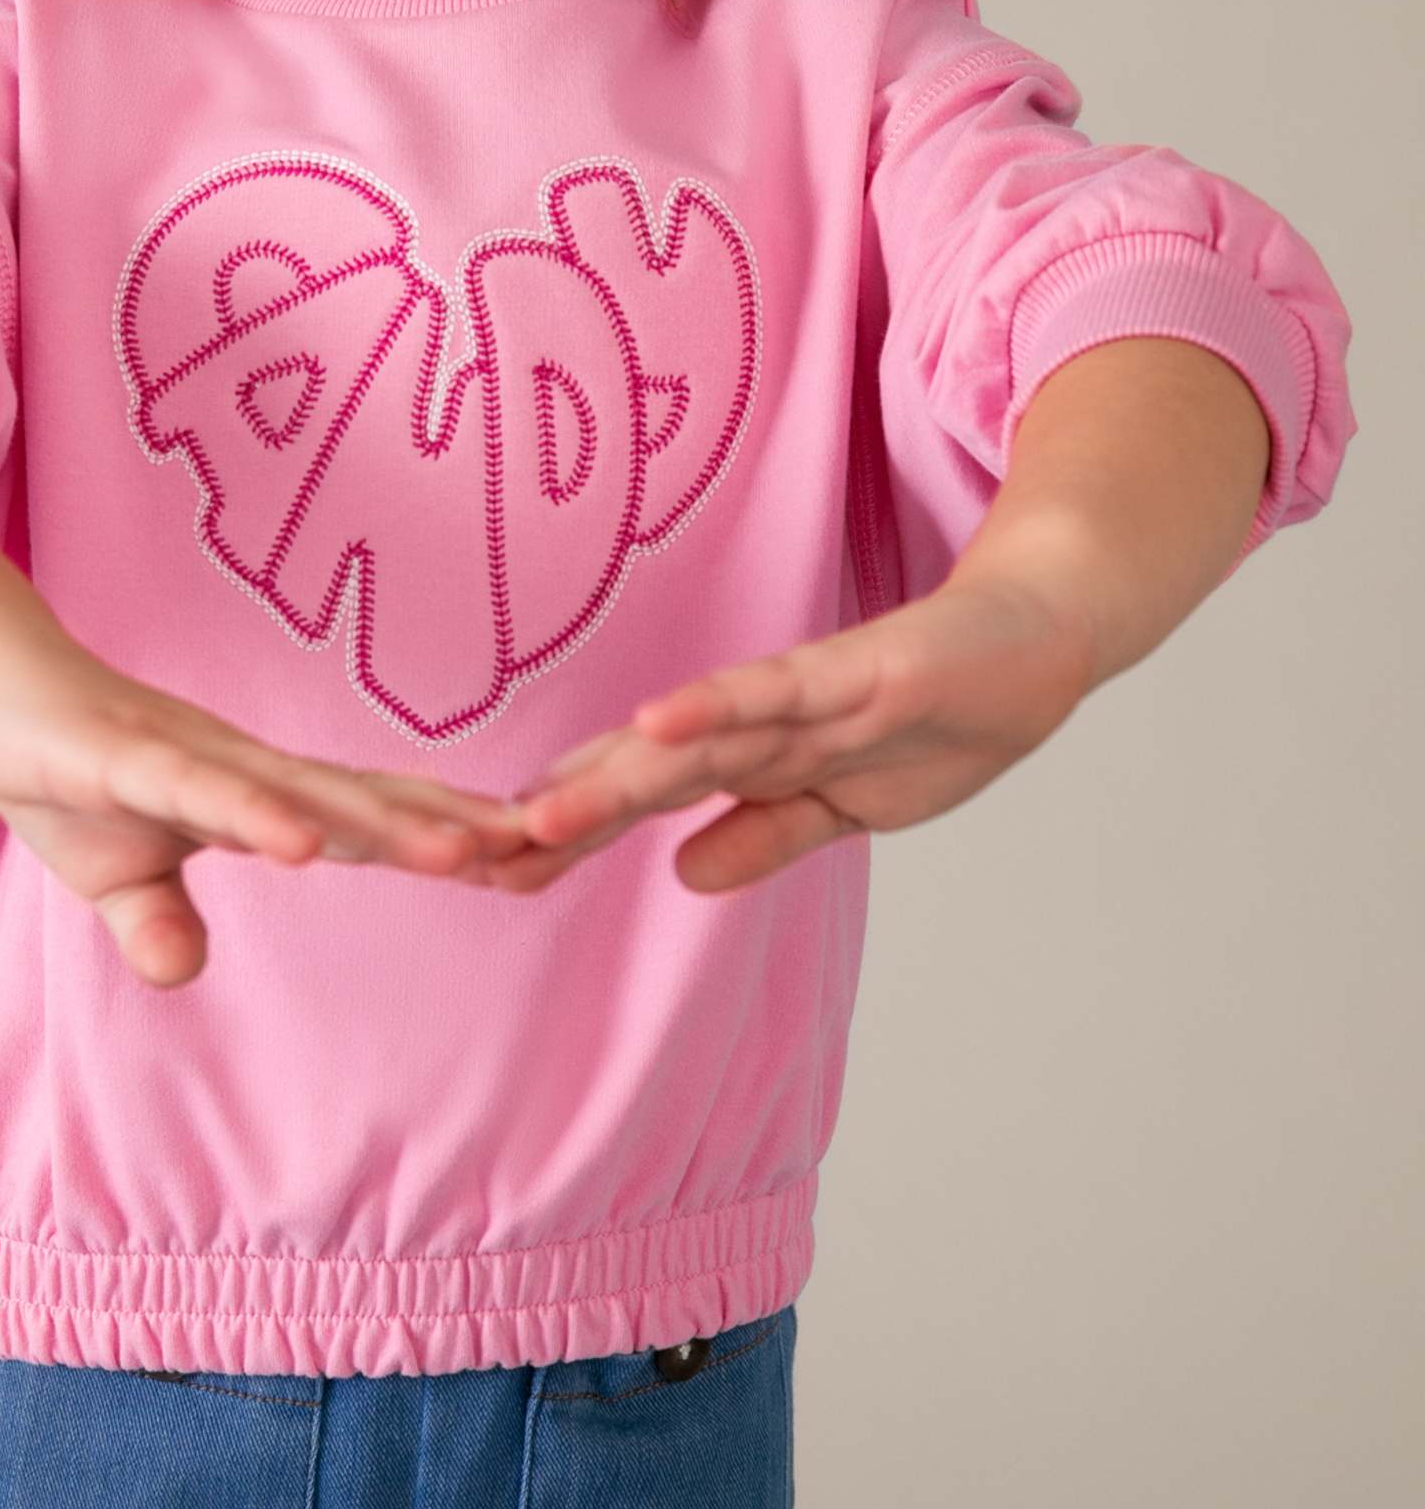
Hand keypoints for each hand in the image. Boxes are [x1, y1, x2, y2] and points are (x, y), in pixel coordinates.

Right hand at [0, 637, 529, 987]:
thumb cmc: (61, 775)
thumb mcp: (110, 878)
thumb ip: (159, 922)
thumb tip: (186, 971)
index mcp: (254, 793)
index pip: (368, 816)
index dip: (445, 833)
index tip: (530, 854)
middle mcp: (241, 767)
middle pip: (365, 801)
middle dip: (452, 825)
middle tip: (545, 845)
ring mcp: (187, 756)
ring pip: (301, 793)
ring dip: (381, 822)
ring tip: (457, 851)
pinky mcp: (123, 756)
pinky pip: (199, 790)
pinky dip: (253, 814)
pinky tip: (300, 843)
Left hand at [483, 579, 1098, 896]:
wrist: (1043, 635)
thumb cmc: (944, 714)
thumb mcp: (851, 806)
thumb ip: (767, 833)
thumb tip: (681, 873)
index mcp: (753, 759)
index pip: (639, 802)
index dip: (567, 836)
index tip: (480, 873)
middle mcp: (759, 725)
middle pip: (642, 778)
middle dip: (561, 820)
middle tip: (465, 859)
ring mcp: (805, 697)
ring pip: (695, 746)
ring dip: (616, 780)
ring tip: (537, 818)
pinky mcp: (860, 672)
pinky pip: (779, 694)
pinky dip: (719, 709)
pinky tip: (657, 725)